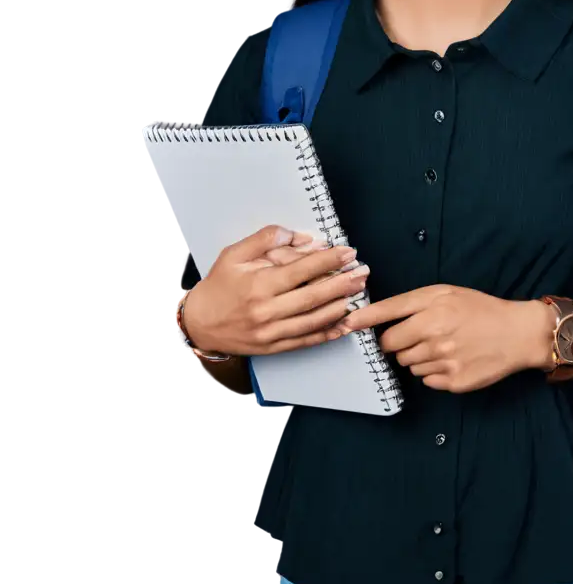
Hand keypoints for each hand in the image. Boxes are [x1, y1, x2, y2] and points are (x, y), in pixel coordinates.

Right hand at [178, 224, 371, 356]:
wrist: (198, 324)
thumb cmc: (218, 286)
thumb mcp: (234, 255)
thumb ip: (264, 240)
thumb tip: (297, 235)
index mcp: (258, 284)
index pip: (301, 270)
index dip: (328, 261)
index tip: (347, 252)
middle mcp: (266, 310)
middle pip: (313, 296)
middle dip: (342, 283)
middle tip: (363, 272)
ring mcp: (270, 332)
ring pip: (313, 320)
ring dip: (340, 307)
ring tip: (359, 293)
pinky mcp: (273, 348)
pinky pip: (305, 341)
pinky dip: (327, 333)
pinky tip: (344, 325)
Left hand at [340, 285, 551, 392]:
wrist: (517, 333)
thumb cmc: (480, 309)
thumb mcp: (446, 293)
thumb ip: (410, 302)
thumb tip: (374, 317)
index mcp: (433, 310)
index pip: (387, 318)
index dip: (363, 320)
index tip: (346, 324)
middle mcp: (435, 335)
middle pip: (392, 346)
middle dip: (398, 342)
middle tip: (419, 334)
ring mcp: (444, 361)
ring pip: (409, 365)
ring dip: (418, 357)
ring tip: (443, 345)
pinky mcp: (453, 382)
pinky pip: (426, 380)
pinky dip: (434, 372)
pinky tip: (452, 359)